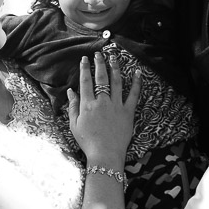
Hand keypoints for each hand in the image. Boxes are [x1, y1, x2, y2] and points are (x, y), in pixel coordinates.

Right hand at [67, 53, 140, 167]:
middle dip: (99, 63)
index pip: (85, 81)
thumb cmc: (88, 142)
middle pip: (101, 78)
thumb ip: (73, 106)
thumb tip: (71, 91)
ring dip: (115, 67)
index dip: (84, 68)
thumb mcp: (74, 125)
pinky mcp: (128, 112)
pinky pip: (134, 94)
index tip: (85, 59)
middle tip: (99, 54)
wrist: (105, 155)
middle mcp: (102, 102)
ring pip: (116, 82)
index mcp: (88, 105)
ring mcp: (116, 106)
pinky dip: (136, 82)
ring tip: (114, 57)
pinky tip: (137, 72)